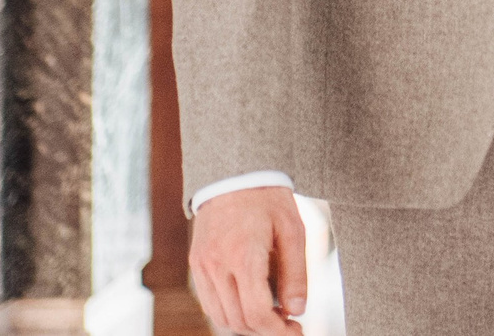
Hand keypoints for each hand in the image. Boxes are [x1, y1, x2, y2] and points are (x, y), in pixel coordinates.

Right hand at [189, 186, 308, 333]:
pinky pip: (210, 304)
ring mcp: (202, 266)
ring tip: (272, 314)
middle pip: (238, 320)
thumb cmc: (268, 198)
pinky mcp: (196, 265)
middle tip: (289, 324)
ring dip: (247, 324)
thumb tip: (297, 310)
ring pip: (221, 317)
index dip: (277, 331)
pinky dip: (230, 313)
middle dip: (265, 330)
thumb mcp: (293, 230)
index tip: (295, 330)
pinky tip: (251, 302)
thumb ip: (296, 273)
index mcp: (243, 255)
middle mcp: (217, 265)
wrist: (233, 173)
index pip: (256, 312)